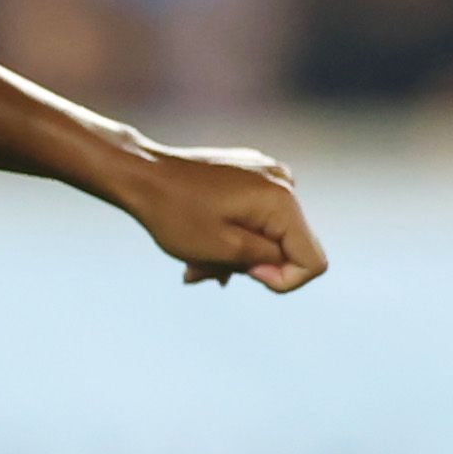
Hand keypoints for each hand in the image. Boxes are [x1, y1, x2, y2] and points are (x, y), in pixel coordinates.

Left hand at [117, 138, 328, 293]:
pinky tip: (198, 240)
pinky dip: (231, 236)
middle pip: (288, 248)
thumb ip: (265, 260)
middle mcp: (283, 182)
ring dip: (235, 255)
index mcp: (283, 200)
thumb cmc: (174, 213)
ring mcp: (266, 174)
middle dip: (250, 267)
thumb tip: (283, 263)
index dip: (281, 281)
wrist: (139, 172)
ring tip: (194, 261)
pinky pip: (254, 217)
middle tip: (203, 272)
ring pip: (267, 235)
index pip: (313, 262)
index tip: (243, 274)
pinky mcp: (249, 174)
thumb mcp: (223, 249)